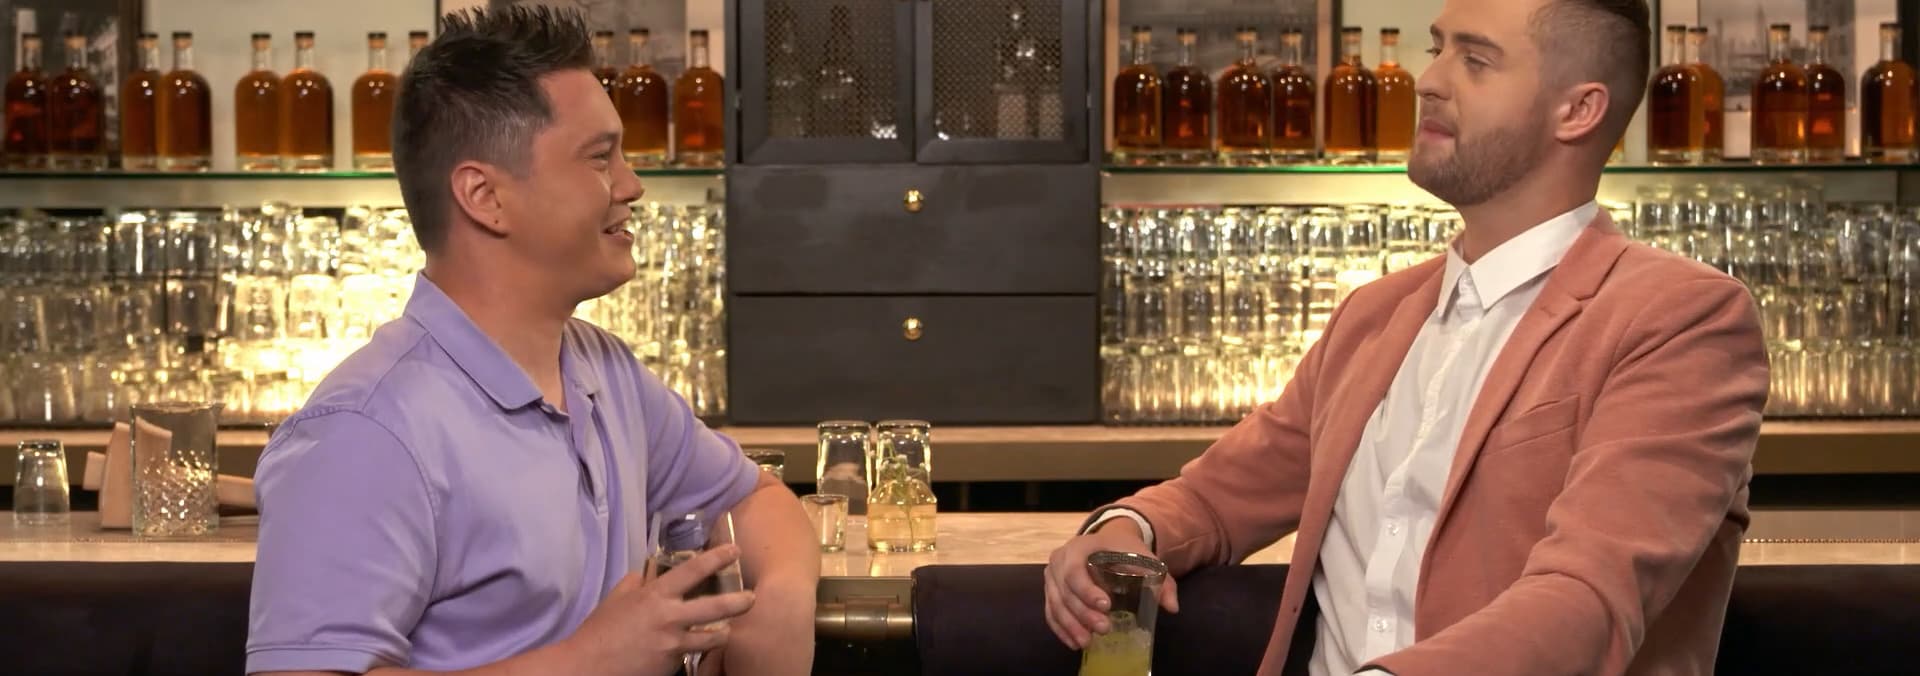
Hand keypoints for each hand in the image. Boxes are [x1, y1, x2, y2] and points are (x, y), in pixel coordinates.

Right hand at [566, 545, 756, 675]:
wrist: (588, 666)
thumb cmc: (600, 630)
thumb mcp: (617, 598)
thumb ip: (636, 583)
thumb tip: (647, 573)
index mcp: (655, 596)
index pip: (693, 571)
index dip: (716, 558)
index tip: (734, 551)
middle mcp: (669, 618)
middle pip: (716, 608)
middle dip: (739, 602)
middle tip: (751, 599)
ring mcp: (673, 645)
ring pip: (713, 639)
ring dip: (722, 635)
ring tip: (726, 632)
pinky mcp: (672, 667)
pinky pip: (690, 657)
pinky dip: (691, 654)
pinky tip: (687, 652)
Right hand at [1043, 520, 1178, 650]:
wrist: (1106, 541)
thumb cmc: (1123, 551)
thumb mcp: (1143, 557)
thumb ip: (1160, 580)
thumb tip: (1172, 606)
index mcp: (1080, 546)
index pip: (1075, 569)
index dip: (1087, 590)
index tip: (1106, 606)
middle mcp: (1060, 559)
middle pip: (1064, 590)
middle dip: (1082, 613)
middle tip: (1104, 629)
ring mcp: (1051, 576)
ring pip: (1055, 604)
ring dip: (1070, 626)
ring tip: (1087, 643)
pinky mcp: (1050, 591)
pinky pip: (1050, 612)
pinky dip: (1061, 629)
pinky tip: (1074, 643)